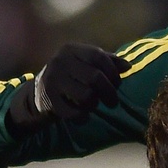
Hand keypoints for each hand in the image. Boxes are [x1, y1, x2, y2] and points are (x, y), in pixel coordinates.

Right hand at [8, 43, 130, 128]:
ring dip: (94, 104)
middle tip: (112, 102)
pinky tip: (83, 115)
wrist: (39, 92)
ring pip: (86, 96)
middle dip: (109, 93)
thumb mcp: (86, 64)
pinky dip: (83, 117)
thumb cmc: (71, 76)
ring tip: (93, 105)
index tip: (117, 83)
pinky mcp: (49, 100)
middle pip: (95, 78)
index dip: (113, 71)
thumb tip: (128, 66)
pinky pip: (75, 113)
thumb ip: (108, 62)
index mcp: (71, 50)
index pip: (99, 56)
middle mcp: (60, 61)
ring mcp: (53, 80)